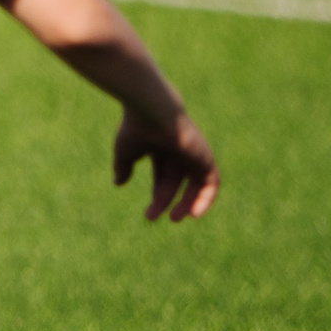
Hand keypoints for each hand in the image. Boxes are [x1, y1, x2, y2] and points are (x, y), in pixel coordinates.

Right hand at [113, 106, 217, 220]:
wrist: (152, 112)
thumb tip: (119, 183)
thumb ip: (123, 168)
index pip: (162, 178)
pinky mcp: (206, 158)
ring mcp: (194, 155)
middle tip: (154, 217)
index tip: (149, 214)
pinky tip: (194, 213)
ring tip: (176, 218)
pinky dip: (206, 199)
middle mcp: (179, 153)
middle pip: (176, 183)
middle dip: (166, 201)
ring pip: (196, 185)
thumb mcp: (125, 153)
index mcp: (161, 150)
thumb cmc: (136, 129)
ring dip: (188, 203)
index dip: (157, 196)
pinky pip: (211, 183)